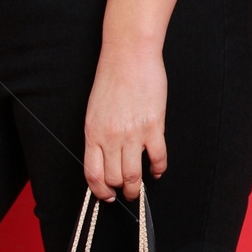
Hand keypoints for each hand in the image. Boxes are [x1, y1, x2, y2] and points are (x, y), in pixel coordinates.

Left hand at [84, 40, 166, 200]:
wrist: (129, 55)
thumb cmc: (111, 78)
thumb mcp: (94, 110)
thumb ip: (98, 134)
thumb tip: (105, 158)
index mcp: (92, 133)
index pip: (92, 173)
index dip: (100, 190)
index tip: (106, 195)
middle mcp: (110, 137)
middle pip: (114, 178)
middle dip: (121, 191)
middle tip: (127, 192)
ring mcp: (132, 133)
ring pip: (134, 175)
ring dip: (137, 187)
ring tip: (140, 187)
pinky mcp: (153, 127)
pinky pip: (158, 158)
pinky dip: (159, 169)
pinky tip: (157, 169)